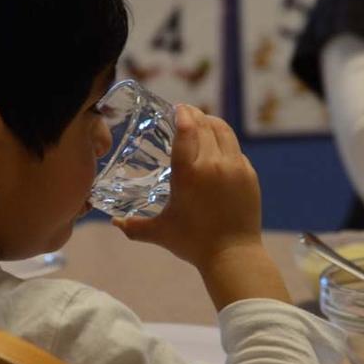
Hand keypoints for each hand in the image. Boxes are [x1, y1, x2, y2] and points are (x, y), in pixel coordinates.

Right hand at [113, 104, 262, 270]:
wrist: (233, 255)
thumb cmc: (193, 243)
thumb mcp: (160, 233)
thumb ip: (134, 226)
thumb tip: (114, 222)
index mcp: (188, 173)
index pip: (186, 129)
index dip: (182, 113)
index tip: (176, 109)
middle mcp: (212, 164)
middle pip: (205, 124)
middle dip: (195, 115)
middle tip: (186, 113)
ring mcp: (235, 167)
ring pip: (224, 131)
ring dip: (212, 122)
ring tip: (203, 122)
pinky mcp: (249, 175)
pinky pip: (236, 150)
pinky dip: (225, 143)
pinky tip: (218, 149)